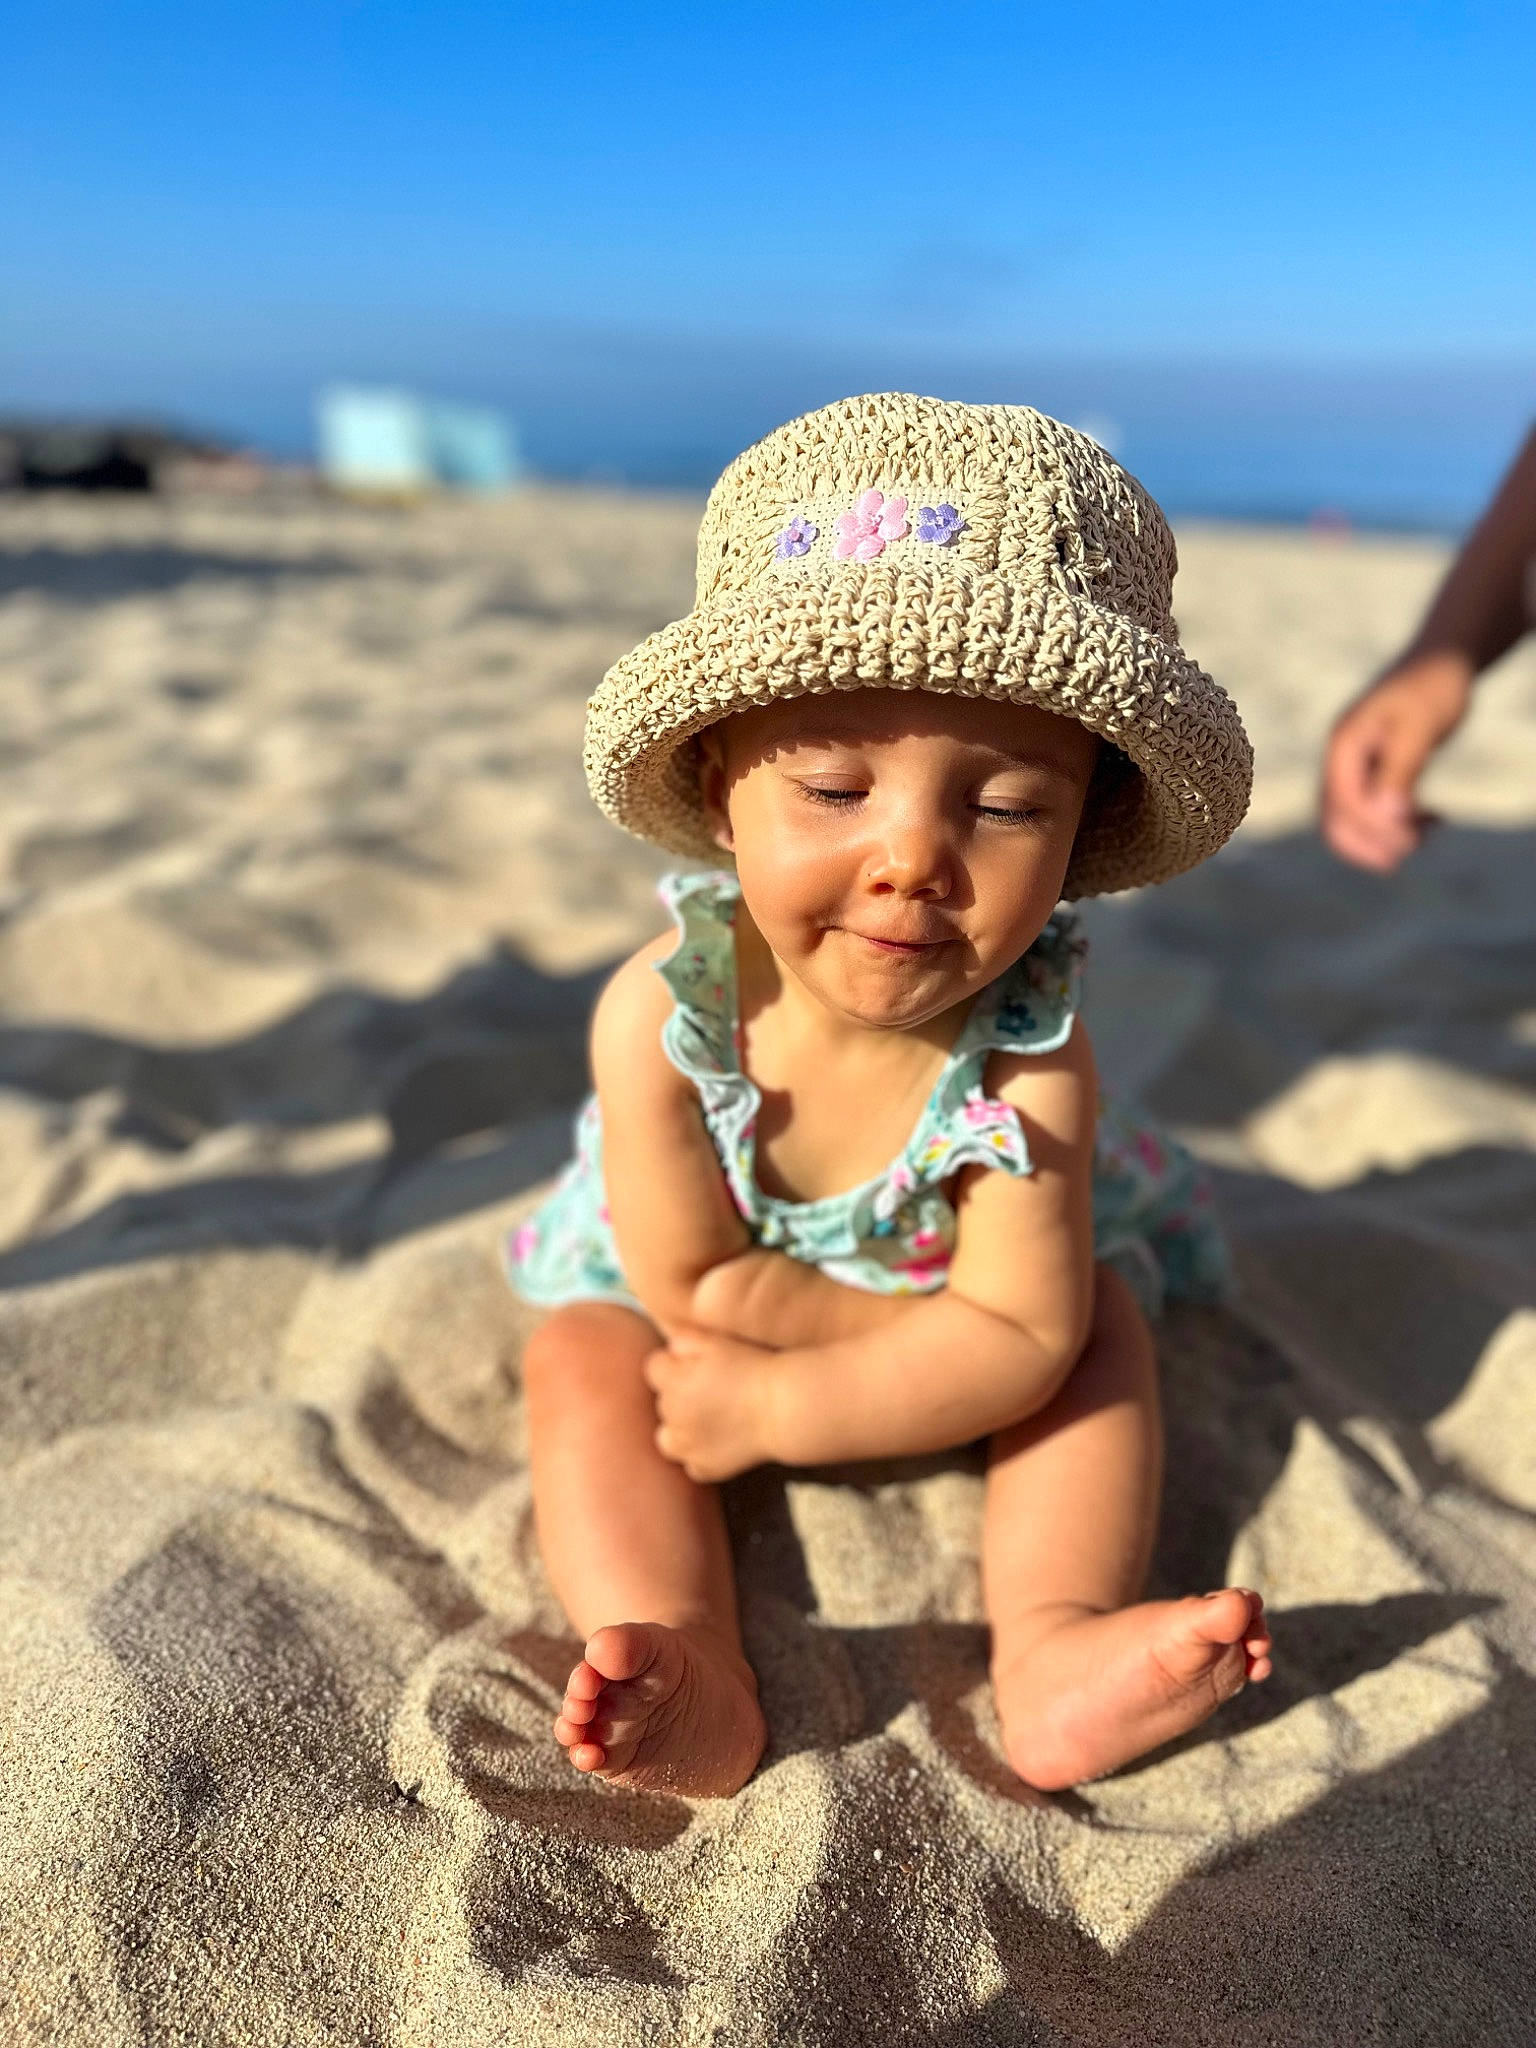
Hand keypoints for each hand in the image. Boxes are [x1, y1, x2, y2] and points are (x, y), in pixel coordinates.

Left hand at [643, 1328, 779, 1482]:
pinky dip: (701, 1456)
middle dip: (678, 1395)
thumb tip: (670, 1350)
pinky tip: (720, 1443)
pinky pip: (691, 1465)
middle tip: (710, 1391)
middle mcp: (673, 1416)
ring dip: (681, 1430)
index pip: (654, 1369)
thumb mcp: (717, 1341)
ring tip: (707, 1420)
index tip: (695, 1365)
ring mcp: (688, 1446)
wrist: (782, 1406)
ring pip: (668, 1439)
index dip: (674, 1364)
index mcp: (673, 1382)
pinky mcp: (706, 1468)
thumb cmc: (753, 1368)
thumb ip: (685, 1340)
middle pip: (662, 1403)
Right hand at [1321, 649, 1472, 870]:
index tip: (1410, 842)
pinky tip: (1435, 818)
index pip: (1343, 802)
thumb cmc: (1433, 687)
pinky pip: (1371, 808)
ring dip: (1382, 837)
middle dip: (1367, 843)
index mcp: (1342, 743)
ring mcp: (1352, 764)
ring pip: (1351, 818)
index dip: (1371, 829)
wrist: (1442, 660)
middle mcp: (1339, 757)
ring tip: (1424, 837)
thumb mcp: (1420, 728)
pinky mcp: (1372, 769)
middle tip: (1405, 857)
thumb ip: (1400, 771)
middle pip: (1334, 817)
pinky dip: (1397, 822)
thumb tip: (1385, 816)